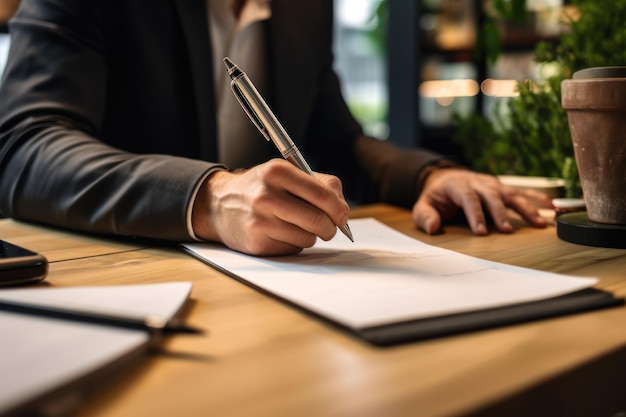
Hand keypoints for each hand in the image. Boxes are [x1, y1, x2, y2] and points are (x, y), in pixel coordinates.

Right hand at [191, 159, 349, 255]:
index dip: (339, 208)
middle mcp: (266, 196)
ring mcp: (260, 221)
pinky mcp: (257, 243)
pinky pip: (293, 249)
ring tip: (297, 226)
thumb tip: (342, 210)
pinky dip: (294, 244)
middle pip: (318, 220)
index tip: (342, 216)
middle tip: (329, 227)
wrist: (219, 204)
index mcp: (277, 171)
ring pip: (308, 238)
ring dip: (311, 236)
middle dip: (330, 227)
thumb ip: (318, 184)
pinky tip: (280, 233)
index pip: (322, 194)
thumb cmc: (261, 187)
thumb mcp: (284, 173)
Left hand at [412, 168, 550, 234]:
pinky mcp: (502, 188)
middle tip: (506, 231)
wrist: (445, 179)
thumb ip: (424, 216)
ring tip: (538, 223)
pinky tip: (550, 208)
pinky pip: (521, 192)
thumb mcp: (423, 205)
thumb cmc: (436, 197)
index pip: (468, 198)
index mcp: (457, 185)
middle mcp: (478, 181)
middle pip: (491, 196)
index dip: (475, 214)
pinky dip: (536, 199)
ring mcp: (492, 184)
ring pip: (510, 194)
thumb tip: (432, 227)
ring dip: (525, 208)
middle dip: (499, 213)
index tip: (481, 232)